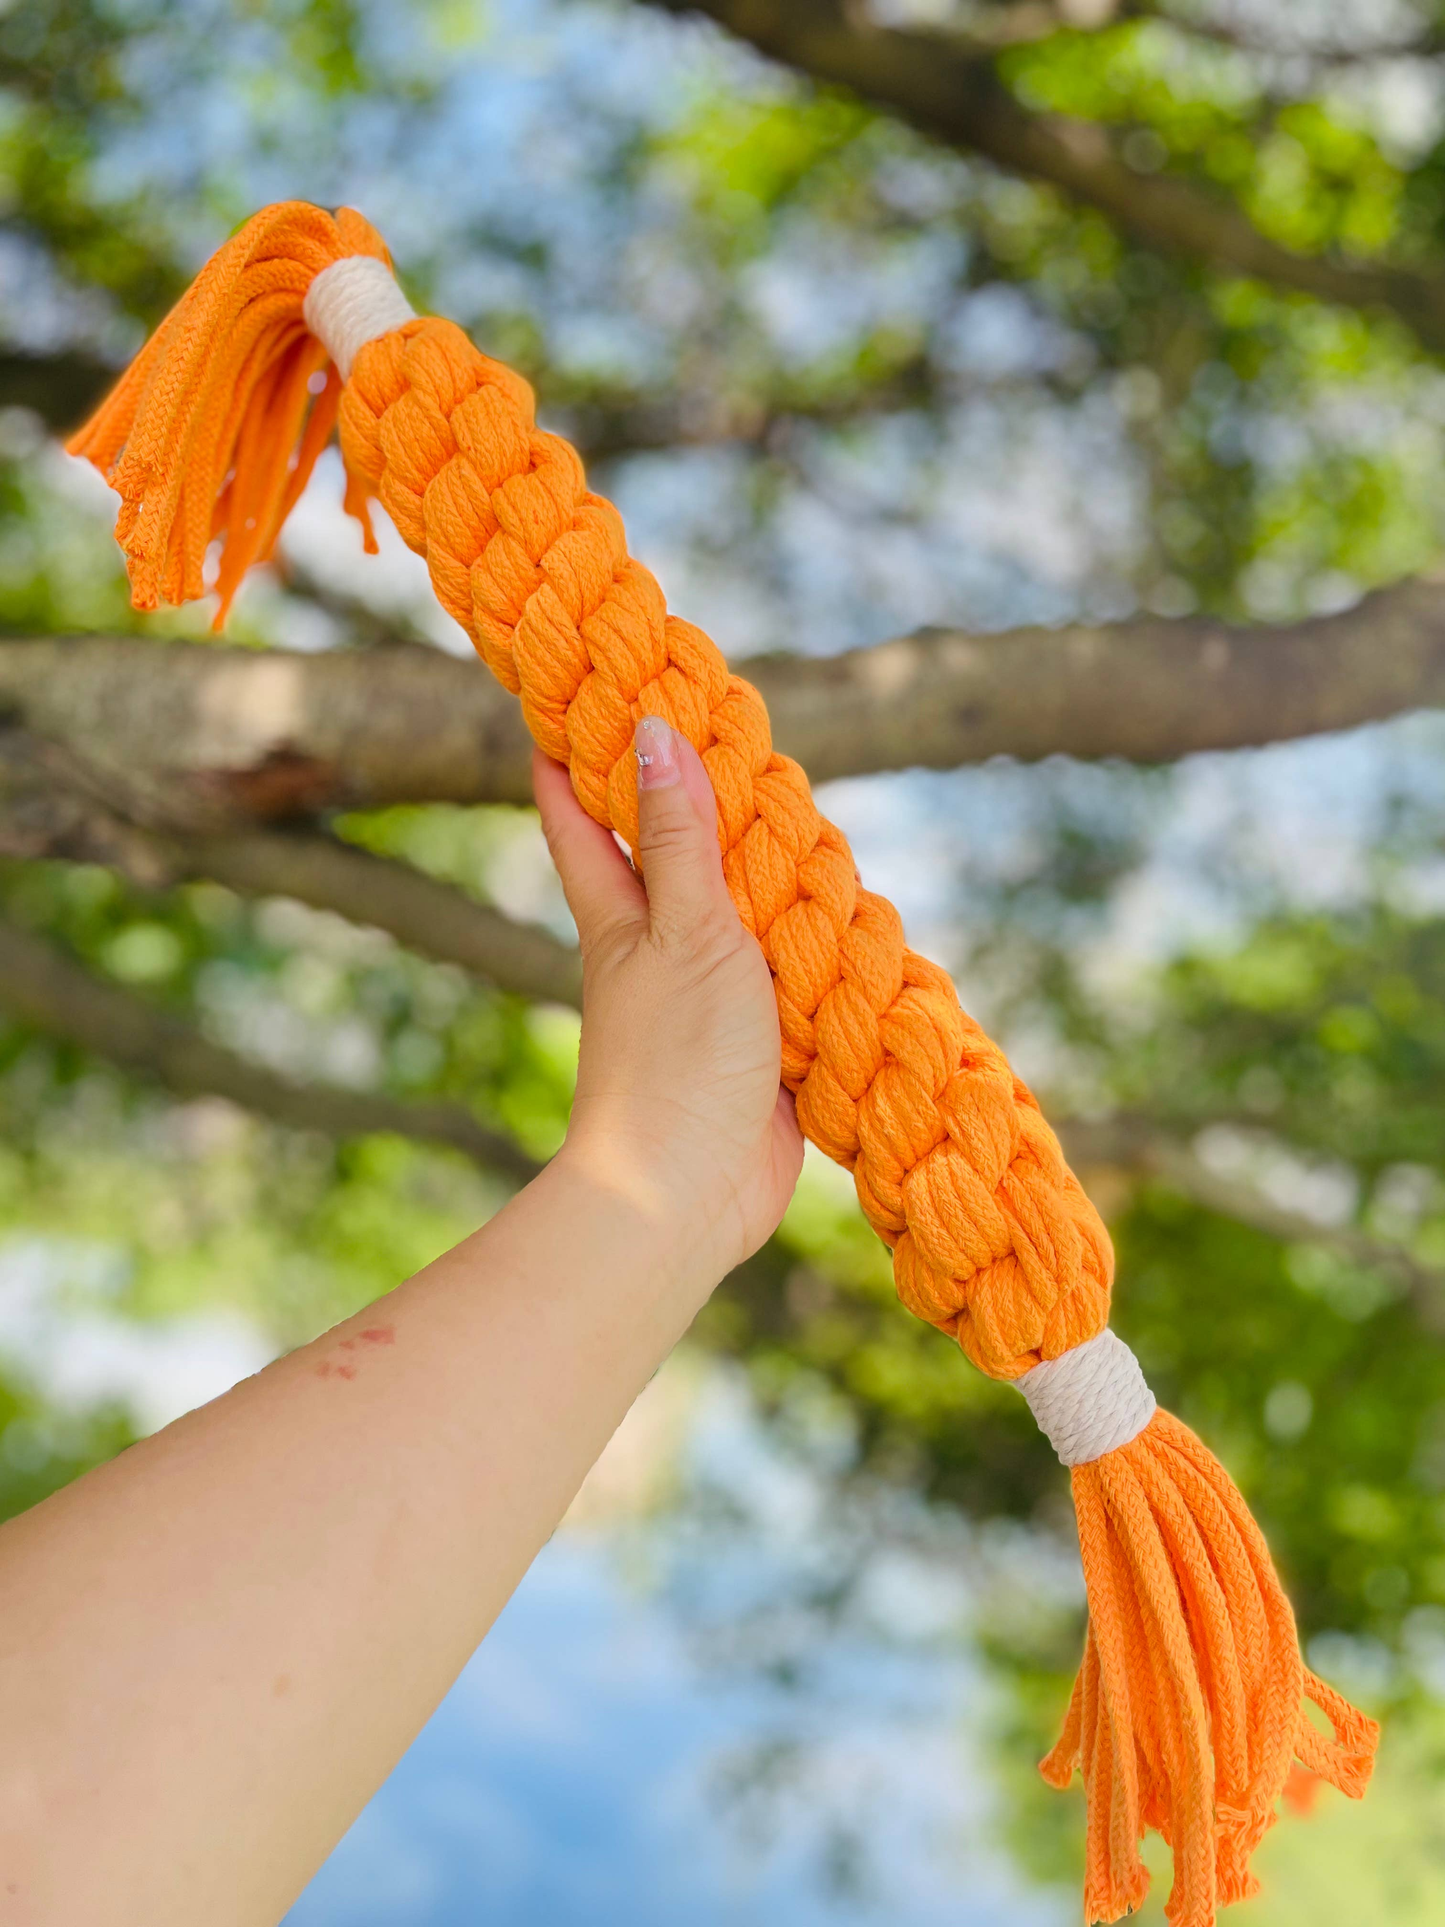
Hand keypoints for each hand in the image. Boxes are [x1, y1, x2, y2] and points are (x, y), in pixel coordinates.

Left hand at [534, 718, 803, 1292]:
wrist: (689, 1193)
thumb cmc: (673, 1057)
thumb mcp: (686, 930)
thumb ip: (678, 836)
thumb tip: (651, 728)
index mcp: (620, 915)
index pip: (578, 816)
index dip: (569, 753)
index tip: (569, 691)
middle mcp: (659, 946)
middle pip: (664, 851)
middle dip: (681, 792)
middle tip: (705, 720)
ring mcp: (710, 993)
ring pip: (737, 907)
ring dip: (762, 862)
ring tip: (795, 801)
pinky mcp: (762, 1039)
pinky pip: (789, 969)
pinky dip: (811, 937)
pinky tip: (843, 913)